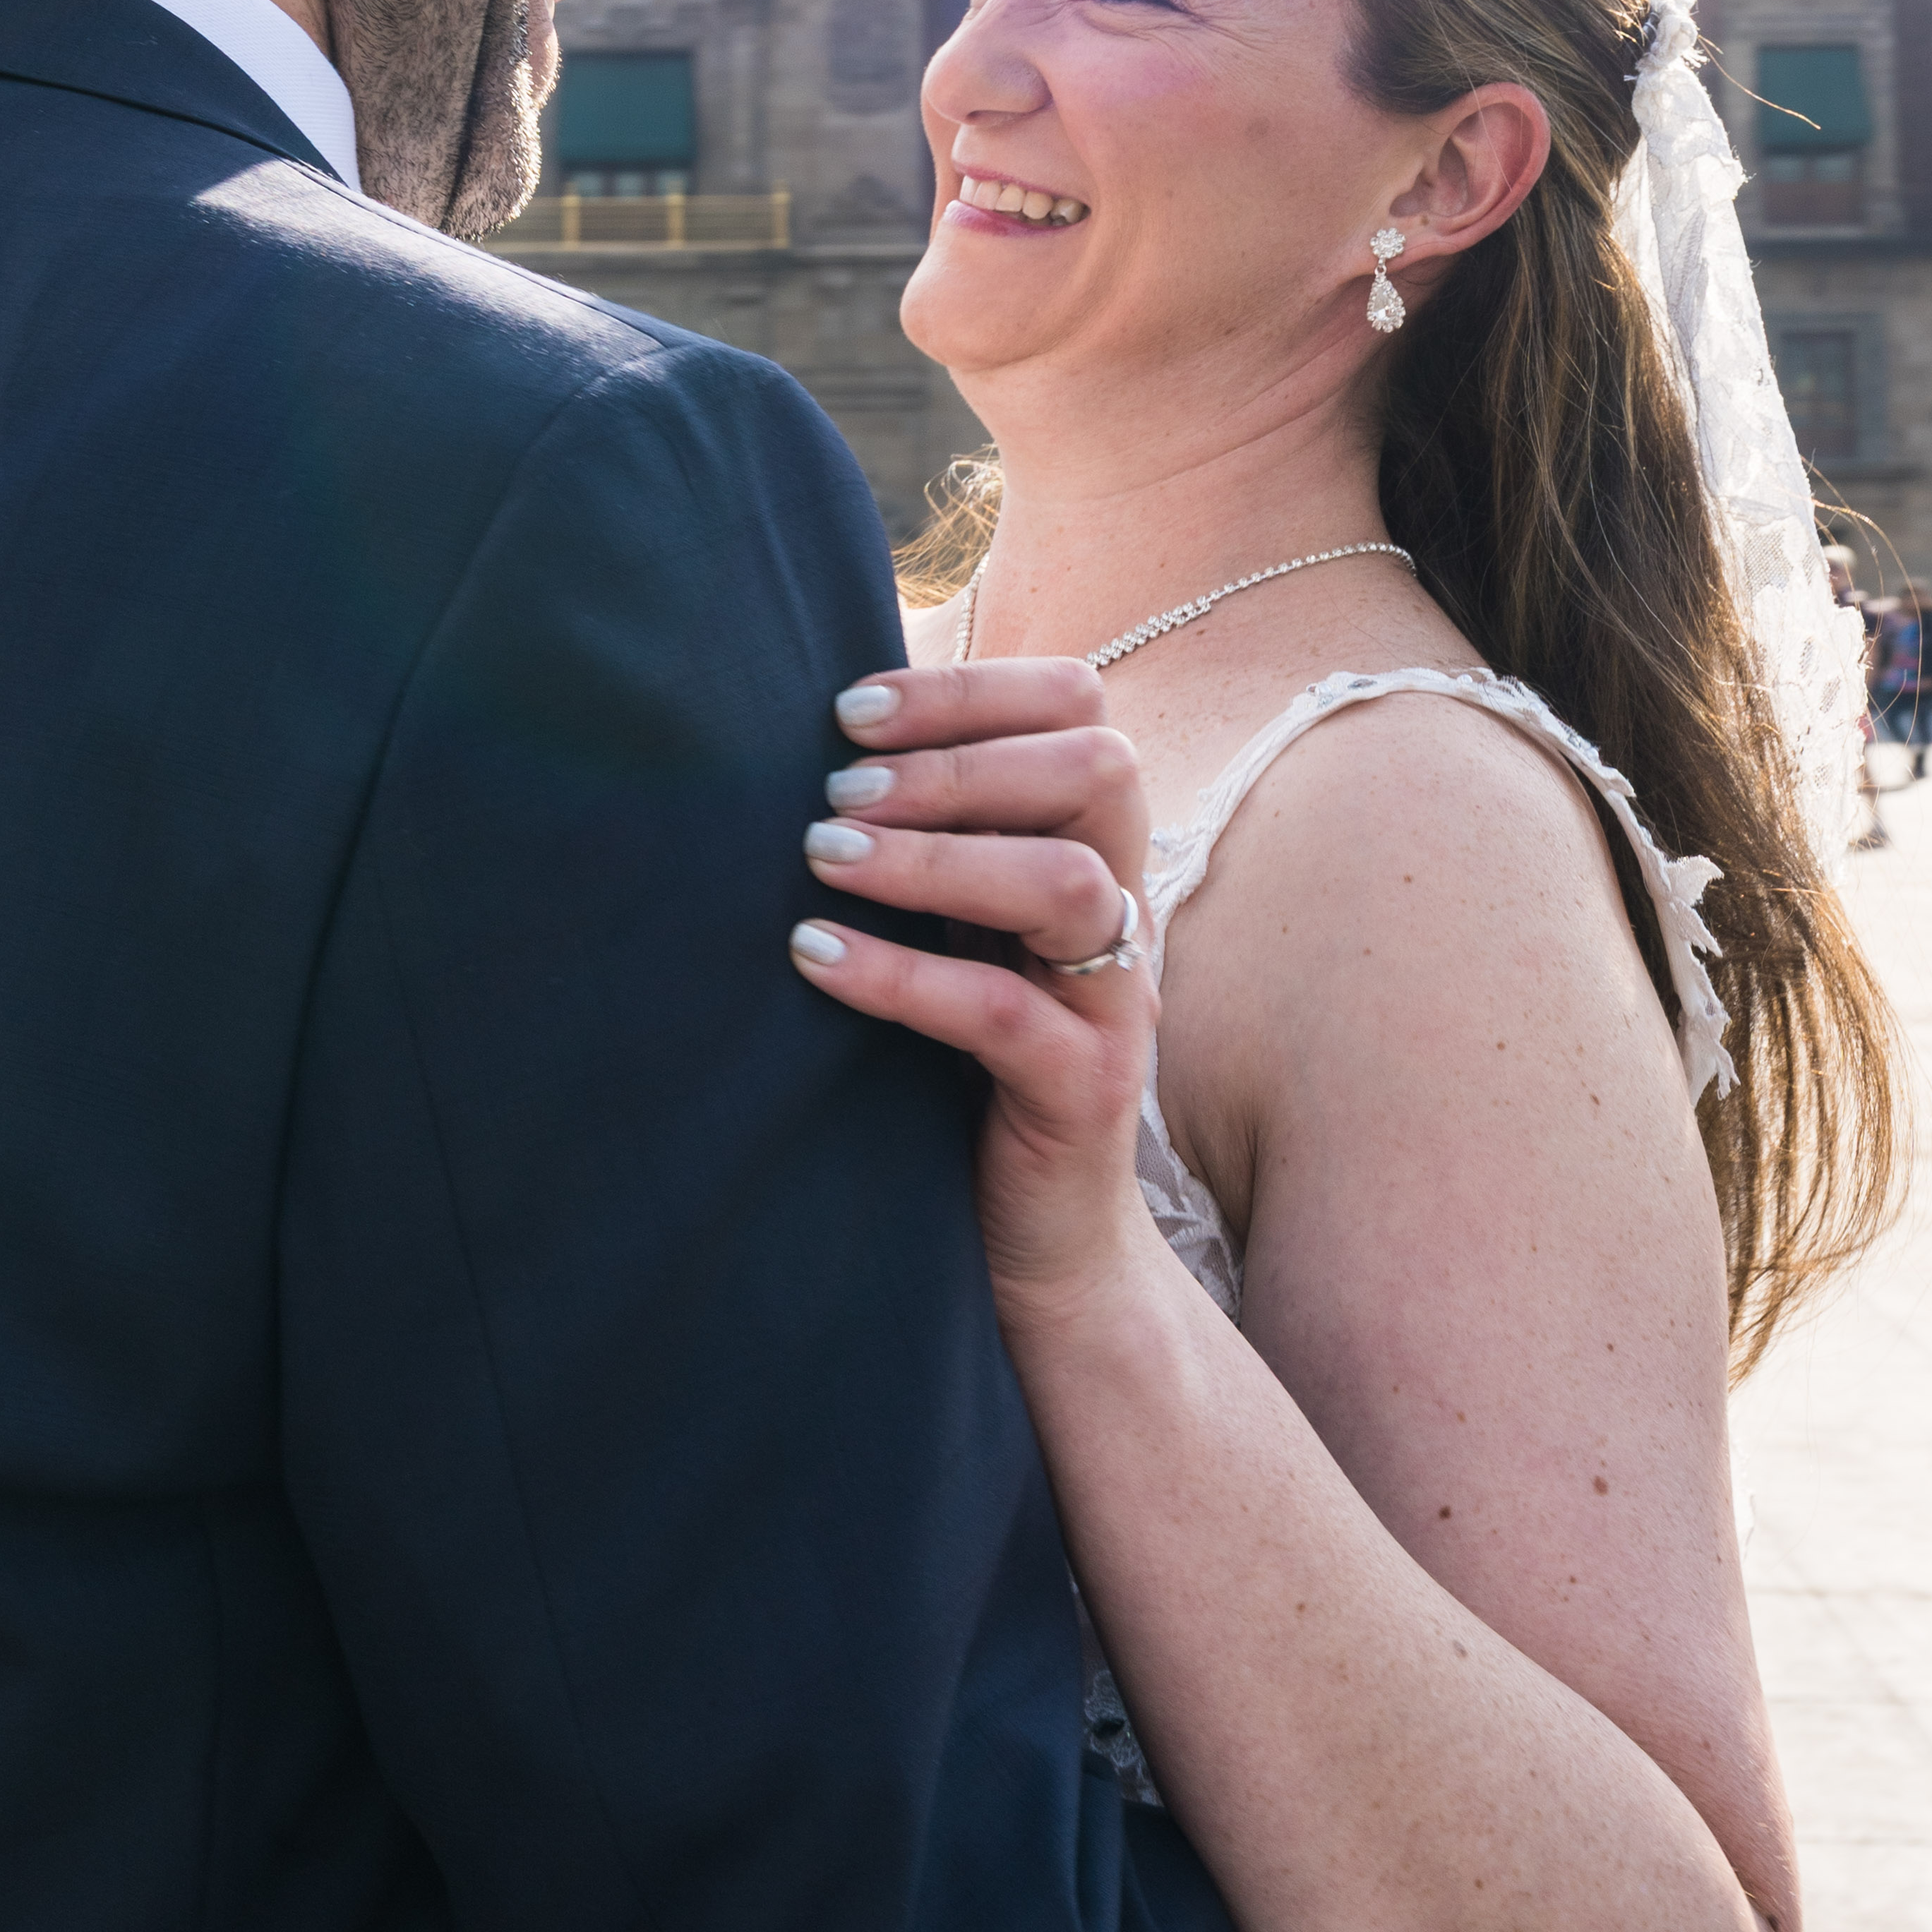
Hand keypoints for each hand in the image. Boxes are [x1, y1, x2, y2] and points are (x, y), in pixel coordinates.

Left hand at [788, 659, 1157, 1318]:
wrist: (1038, 1241)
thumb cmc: (966, 1064)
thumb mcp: (954, 926)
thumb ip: (925, 836)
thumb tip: (810, 738)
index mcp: (1089, 847)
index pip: (1083, 709)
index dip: (974, 690)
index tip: (851, 709)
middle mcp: (1122, 909)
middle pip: (1098, 770)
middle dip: (958, 759)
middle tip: (837, 788)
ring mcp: (1116, 1002)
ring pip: (1068, 883)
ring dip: (933, 856)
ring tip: (821, 856)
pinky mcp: (1085, 1090)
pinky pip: (1005, 1013)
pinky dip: (901, 974)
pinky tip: (812, 955)